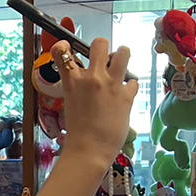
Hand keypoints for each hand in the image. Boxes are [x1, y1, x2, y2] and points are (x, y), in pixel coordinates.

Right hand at [52, 38, 137, 167]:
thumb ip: (78, 90)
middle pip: (100, 43)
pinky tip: (125, 96)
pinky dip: (130, 87)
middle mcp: (92, 78)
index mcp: (72, 82)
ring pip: (124, 52)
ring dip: (122, 57)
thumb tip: (88, 83)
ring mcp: (111, 84)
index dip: (62, 47)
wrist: (89, 151)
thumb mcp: (71, 106)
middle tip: (103, 60)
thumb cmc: (77, 134)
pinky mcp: (127, 94)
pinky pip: (134, 81)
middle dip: (102, 48)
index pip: (62, 53)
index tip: (65, 49)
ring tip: (120, 68)